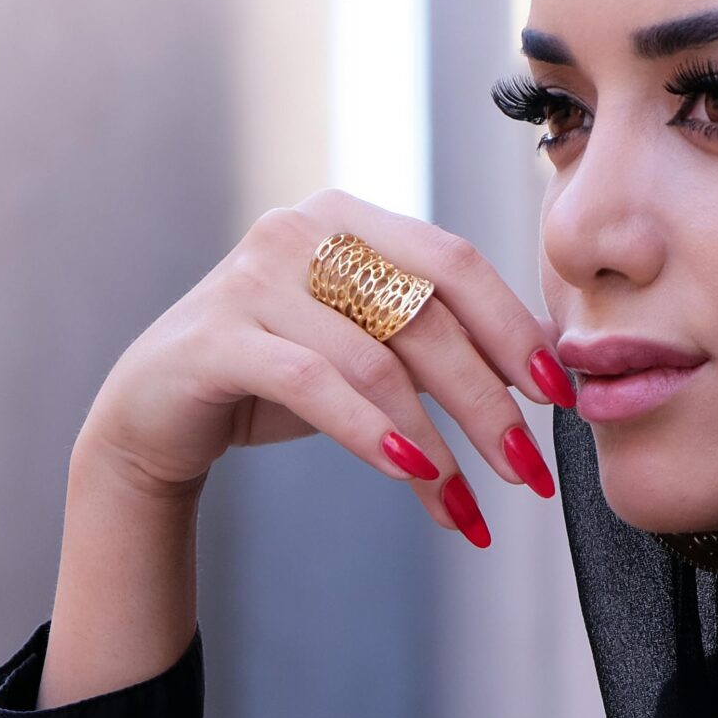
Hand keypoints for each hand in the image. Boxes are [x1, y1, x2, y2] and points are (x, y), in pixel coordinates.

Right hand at [75, 187, 571, 540]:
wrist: (158, 412)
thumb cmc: (278, 376)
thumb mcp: (364, 345)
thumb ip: (435, 336)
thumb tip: (547, 363)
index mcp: (350, 217)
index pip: (456, 263)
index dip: (515, 328)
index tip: (559, 396)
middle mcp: (302, 229)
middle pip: (426, 315)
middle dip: (490, 402)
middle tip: (531, 470)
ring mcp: (255, 278)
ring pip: (378, 361)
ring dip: (439, 440)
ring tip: (474, 501)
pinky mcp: (219, 339)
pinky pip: (316, 387)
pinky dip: (373, 434)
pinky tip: (414, 475)